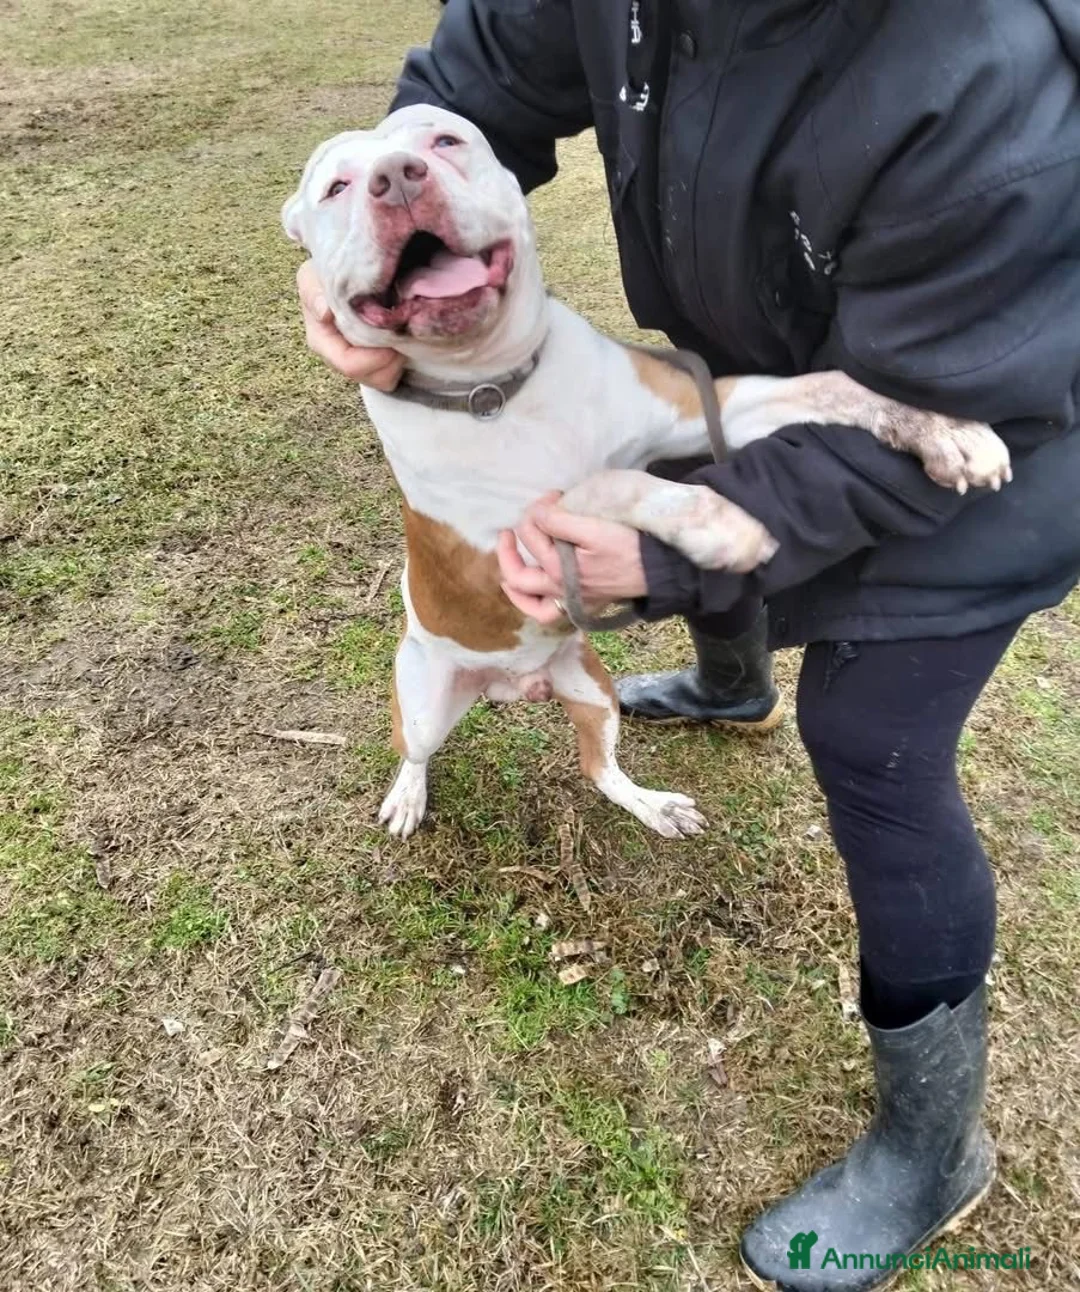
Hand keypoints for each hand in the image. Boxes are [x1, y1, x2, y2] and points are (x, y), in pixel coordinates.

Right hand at [296, 260, 404, 389]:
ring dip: (397, 359)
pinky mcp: (374, 364)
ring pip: (383, 380)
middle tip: (401, 331)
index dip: (374, 356)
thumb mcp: (312, 277)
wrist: (341, 275)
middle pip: (370, 376)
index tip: (390, 334)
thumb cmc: (325, 277)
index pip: (348, 364)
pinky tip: (401, 338)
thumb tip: (325, 312)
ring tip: (400, 332)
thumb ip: (314, 292)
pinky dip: (401, 360)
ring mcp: (358, 364)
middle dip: (390, 359)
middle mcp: (339, 359)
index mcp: (322, 342)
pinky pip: (392, 376)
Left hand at [497, 493, 646, 624]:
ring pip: (529, 600)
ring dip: (514, 580)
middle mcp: (561, 590)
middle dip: (508, 549)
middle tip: (510, 529)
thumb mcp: (595, 526)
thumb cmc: (631, 545)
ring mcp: (571, 600)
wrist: (660, 570)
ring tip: (511, 560)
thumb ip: (560, 520)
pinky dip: (532, 603)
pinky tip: (529, 590)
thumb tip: (537, 513)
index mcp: (561, 569)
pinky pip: (547, 613)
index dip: (538, 509)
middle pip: (518, 574)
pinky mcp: (583, 603)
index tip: (555, 496)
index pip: (533, 533)